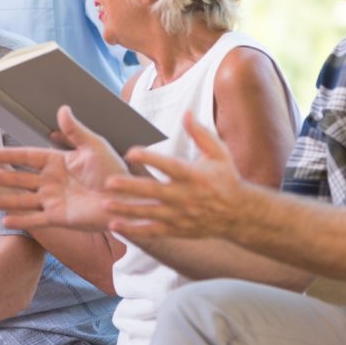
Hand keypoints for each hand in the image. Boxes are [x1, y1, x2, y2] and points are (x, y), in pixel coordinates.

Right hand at [0, 106, 128, 231]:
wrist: (127, 199)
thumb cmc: (114, 171)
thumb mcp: (94, 146)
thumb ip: (75, 130)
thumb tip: (62, 108)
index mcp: (58, 162)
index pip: (28, 157)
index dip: (10, 156)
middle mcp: (51, 181)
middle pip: (19, 179)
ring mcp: (53, 200)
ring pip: (22, 200)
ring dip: (3, 200)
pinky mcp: (59, 218)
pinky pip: (36, 219)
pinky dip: (21, 221)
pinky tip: (4, 221)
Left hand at [106, 111, 245, 238]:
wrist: (239, 214)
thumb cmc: (226, 178)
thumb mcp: (218, 153)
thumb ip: (200, 133)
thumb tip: (186, 112)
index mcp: (194, 175)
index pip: (169, 166)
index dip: (150, 158)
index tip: (131, 151)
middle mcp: (185, 196)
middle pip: (154, 191)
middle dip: (131, 188)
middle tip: (108, 182)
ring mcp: (180, 215)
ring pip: (149, 213)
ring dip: (127, 210)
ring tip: (106, 204)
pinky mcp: (177, 230)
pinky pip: (152, 232)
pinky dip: (134, 231)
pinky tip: (115, 225)